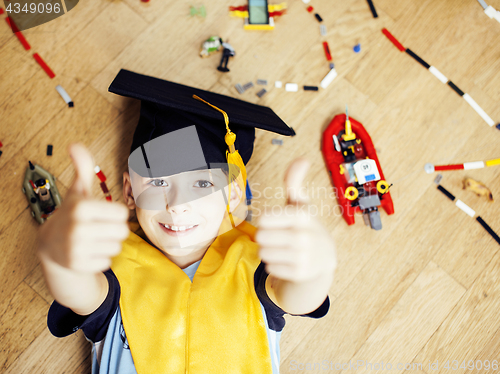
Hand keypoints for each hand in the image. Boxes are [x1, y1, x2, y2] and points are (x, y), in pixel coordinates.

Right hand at [37, 144, 128, 273]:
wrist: (51, 245)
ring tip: (93, 239)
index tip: (102, 213)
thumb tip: (75, 145)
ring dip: (109, 243)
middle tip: (99, 227)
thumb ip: (82, 168)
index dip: (115, 213)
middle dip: (114, 229)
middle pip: (123, 231)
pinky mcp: (78, 266)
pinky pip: (107, 262)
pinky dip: (101, 258)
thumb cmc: (72, 214)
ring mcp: (76, 249)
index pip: (121, 212)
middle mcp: (77, 229)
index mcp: (80, 208)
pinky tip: (88, 252)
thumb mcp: (77, 191)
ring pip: (117, 247)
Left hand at [256, 158, 336, 282]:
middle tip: (280, 237)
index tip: (277, 222)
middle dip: (266, 237)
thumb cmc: (304, 226)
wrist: (323, 260)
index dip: (266, 220)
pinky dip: (274, 265)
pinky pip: (269, 267)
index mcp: (303, 216)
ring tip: (284, 249)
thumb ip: (294, 182)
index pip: (264, 219)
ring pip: (263, 253)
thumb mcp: (301, 204)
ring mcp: (303, 257)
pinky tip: (288, 261)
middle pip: (260, 237)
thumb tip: (302, 158)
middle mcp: (305, 237)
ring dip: (269, 251)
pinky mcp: (299, 274)